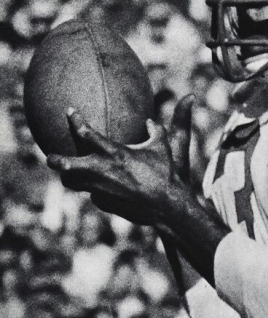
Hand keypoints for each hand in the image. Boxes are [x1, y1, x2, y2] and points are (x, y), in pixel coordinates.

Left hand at [47, 95, 194, 225]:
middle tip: (51, 157)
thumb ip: (156, 131)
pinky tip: (102, 188)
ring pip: (74, 183)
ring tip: (69, 173)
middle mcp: (102, 171)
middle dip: (55, 160)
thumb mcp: (162, 148)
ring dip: (70, 177)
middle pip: (67, 165)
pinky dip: (95, 190)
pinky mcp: (104, 203)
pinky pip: (93, 194)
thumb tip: (150, 121)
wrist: (166, 206)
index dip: (75, 121)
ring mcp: (100, 189)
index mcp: (114, 153)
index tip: (70, 112)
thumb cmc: (166, 174)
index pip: (86, 133)